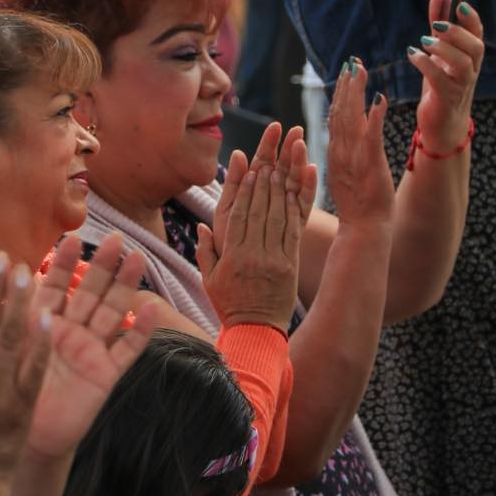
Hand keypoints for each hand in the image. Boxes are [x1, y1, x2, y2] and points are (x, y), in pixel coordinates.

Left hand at [20, 234, 157, 461]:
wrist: (22, 439)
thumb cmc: (7, 394)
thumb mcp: (5, 349)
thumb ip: (8, 313)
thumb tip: (4, 272)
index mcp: (43, 323)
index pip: (57, 285)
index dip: (66, 263)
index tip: (73, 238)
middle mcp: (70, 332)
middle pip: (90, 292)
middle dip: (103, 266)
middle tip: (117, 238)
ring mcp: (90, 351)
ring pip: (111, 312)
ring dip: (126, 286)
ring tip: (138, 258)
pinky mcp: (105, 374)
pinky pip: (126, 350)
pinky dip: (139, 331)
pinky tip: (151, 310)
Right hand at [196, 157, 302, 332]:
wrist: (256, 332)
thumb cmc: (230, 305)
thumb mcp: (209, 280)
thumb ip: (205, 251)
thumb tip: (202, 226)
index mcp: (232, 257)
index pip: (238, 216)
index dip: (244, 191)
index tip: (248, 172)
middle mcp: (253, 255)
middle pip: (258, 212)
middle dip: (262, 185)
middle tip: (266, 163)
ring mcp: (274, 260)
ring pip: (276, 219)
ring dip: (279, 193)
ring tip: (280, 171)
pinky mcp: (290, 266)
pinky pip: (292, 234)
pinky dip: (293, 212)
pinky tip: (294, 196)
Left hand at [213, 122, 316, 256]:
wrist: (241, 291)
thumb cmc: (227, 251)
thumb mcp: (225, 213)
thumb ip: (233, 186)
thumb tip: (236, 153)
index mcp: (251, 195)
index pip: (261, 163)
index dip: (268, 145)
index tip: (276, 127)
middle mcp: (270, 203)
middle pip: (281, 170)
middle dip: (287, 150)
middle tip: (297, 129)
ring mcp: (283, 216)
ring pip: (293, 184)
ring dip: (298, 163)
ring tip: (303, 144)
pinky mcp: (293, 230)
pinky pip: (303, 206)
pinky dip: (307, 188)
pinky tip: (312, 170)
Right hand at [325, 58, 393, 227]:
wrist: (363, 229)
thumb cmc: (359, 206)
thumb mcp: (349, 174)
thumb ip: (347, 151)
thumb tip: (353, 130)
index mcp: (336, 152)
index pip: (335, 116)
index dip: (340, 92)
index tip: (346, 71)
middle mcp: (341, 151)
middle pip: (340, 111)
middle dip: (346, 84)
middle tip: (352, 60)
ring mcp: (354, 156)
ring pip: (352, 117)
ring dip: (355, 92)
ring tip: (360, 70)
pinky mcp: (370, 164)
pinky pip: (372, 135)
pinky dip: (375, 116)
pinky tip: (380, 98)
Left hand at [407, 0, 483, 154]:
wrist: (442, 126)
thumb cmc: (442, 87)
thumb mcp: (440, 54)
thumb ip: (438, 28)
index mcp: (470, 58)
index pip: (478, 34)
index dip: (472, 19)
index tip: (460, 5)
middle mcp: (470, 71)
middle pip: (476, 48)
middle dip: (458, 33)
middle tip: (436, 24)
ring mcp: (461, 86)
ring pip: (463, 64)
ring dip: (444, 49)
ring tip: (424, 41)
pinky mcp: (447, 100)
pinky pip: (441, 80)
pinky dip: (426, 65)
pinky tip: (412, 55)